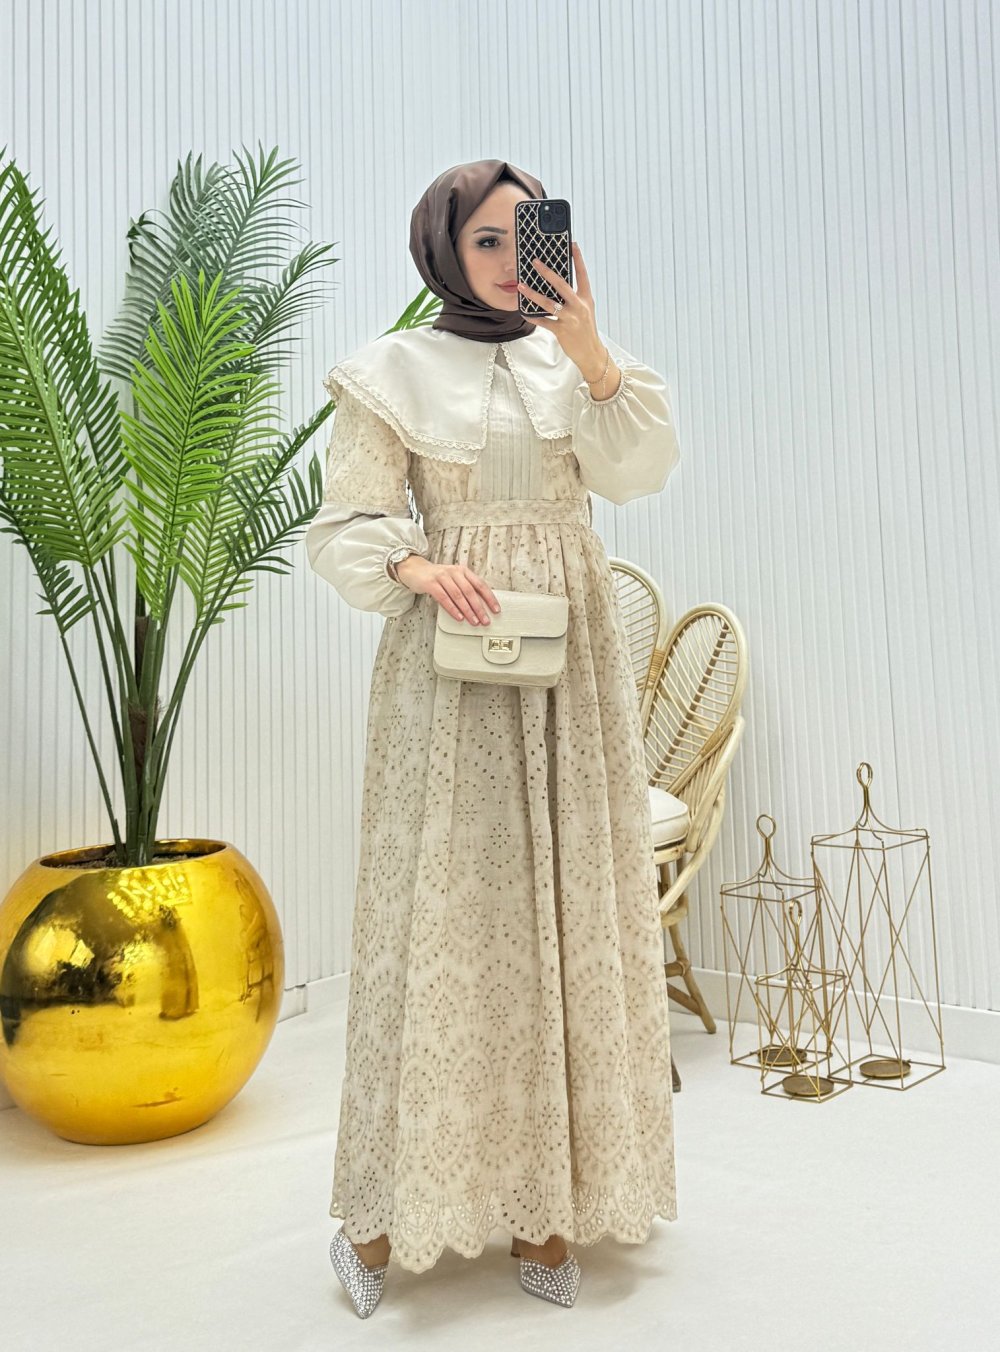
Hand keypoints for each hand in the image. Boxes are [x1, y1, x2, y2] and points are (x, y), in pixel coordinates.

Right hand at [395, 555, 500, 624]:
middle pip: (470, 592)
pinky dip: (453, 609)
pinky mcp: (431, 584)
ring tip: (474, 621)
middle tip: (485, 620)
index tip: (496, 610)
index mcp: (463, 571)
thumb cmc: (436, 577)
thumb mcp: (453, 579)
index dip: (489, 598)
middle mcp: (454, 572)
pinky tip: (459, 617)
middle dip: (479, 608)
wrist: (415, 569)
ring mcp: (442, 577)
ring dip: (468, 610)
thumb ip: (465, 588)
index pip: (480, 584)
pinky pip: (444, 598)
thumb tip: (480, 605)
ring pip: (458, 596)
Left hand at [516, 242, 606, 378]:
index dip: (578, 259)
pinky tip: (523, 312)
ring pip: (549, 303)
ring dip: (533, 294)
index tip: (572, 244)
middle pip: (562, 285)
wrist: (591, 353)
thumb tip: (558, 285)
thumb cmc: (586, 330)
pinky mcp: (561, 331)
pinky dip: (532, 317)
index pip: (582, 275)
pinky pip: (543, 322)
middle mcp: (578, 306)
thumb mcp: (585, 310)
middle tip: (535, 262)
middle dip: (547, 272)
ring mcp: (570, 318)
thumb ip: (574, 298)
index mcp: (586, 299)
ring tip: (521, 286)